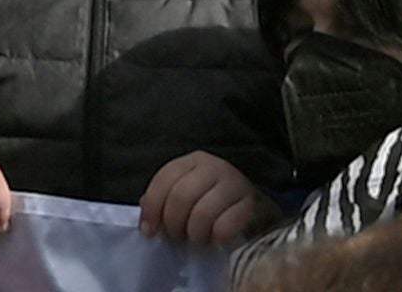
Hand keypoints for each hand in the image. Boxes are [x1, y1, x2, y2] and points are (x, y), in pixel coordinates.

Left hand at [139, 153, 278, 248]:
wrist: (256, 212)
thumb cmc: (213, 205)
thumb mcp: (187, 195)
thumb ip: (163, 200)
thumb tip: (145, 216)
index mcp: (193, 161)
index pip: (165, 178)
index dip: (153, 208)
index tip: (150, 231)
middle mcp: (214, 167)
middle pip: (181, 196)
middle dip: (173, 224)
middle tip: (177, 238)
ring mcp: (235, 184)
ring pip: (202, 213)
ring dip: (195, 233)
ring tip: (197, 239)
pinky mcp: (252, 206)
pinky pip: (225, 226)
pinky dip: (216, 237)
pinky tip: (216, 240)